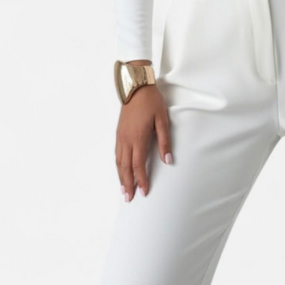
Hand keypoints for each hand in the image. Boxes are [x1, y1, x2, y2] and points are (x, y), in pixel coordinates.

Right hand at [115, 77, 171, 201]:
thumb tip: (168, 160)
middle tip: (129, 199)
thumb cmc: (151, 101)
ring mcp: (120, 136)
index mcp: (138, 138)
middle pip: (125, 167)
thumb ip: (164, 141)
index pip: (139, 165)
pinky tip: (120, 169)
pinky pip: (116, 153)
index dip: (141, 180)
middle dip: (128, 184)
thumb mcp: (162, 119)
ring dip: (121, 177)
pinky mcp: (118, 132)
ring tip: (123, 190)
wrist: (135, 85)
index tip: (144, 192)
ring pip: (119, 162)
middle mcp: (126, 140)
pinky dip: (118, 165)